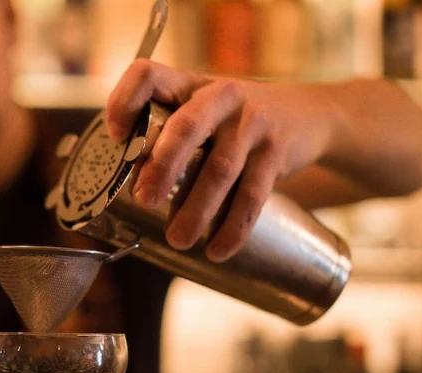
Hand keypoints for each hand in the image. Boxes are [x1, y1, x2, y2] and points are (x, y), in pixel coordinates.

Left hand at [106, 59, 333, 261]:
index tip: (114, 136)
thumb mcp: (201, 111)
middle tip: (145, 200)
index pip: (147, 75)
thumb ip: (167, 136)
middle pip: (186, 126)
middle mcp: (220, 95)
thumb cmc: (233, 122)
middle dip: (162, 166)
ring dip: (196, 210)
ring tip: (179, 240)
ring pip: (220, 169)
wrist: (307, 115)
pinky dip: (234, 227)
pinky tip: (218, 249)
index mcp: (188, 85)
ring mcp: (252, 121)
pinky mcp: (277, 150)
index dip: (124, 100)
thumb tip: (125, 192)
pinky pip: (253, 194)